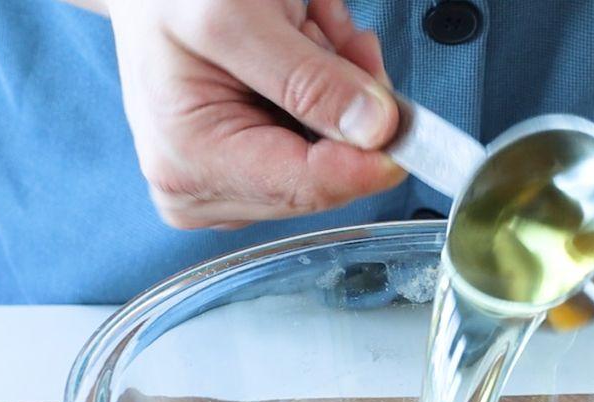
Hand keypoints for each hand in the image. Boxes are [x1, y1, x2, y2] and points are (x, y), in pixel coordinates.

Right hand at [105, 0, 403, 229]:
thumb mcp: (237, 17)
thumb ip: (309, 79)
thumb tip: (376, 131)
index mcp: (191, 163)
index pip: (310, 186)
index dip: (370, 153)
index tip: (402, 113)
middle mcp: (202, 191)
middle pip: (326, 177)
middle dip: (349, 107)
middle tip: (341, 40)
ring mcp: (225, 189)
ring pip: (331, 162)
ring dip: (341, 93)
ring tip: (310, 32)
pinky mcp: (247, 176)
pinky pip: (318, 151)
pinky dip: (330, 99)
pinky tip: (307, 53)